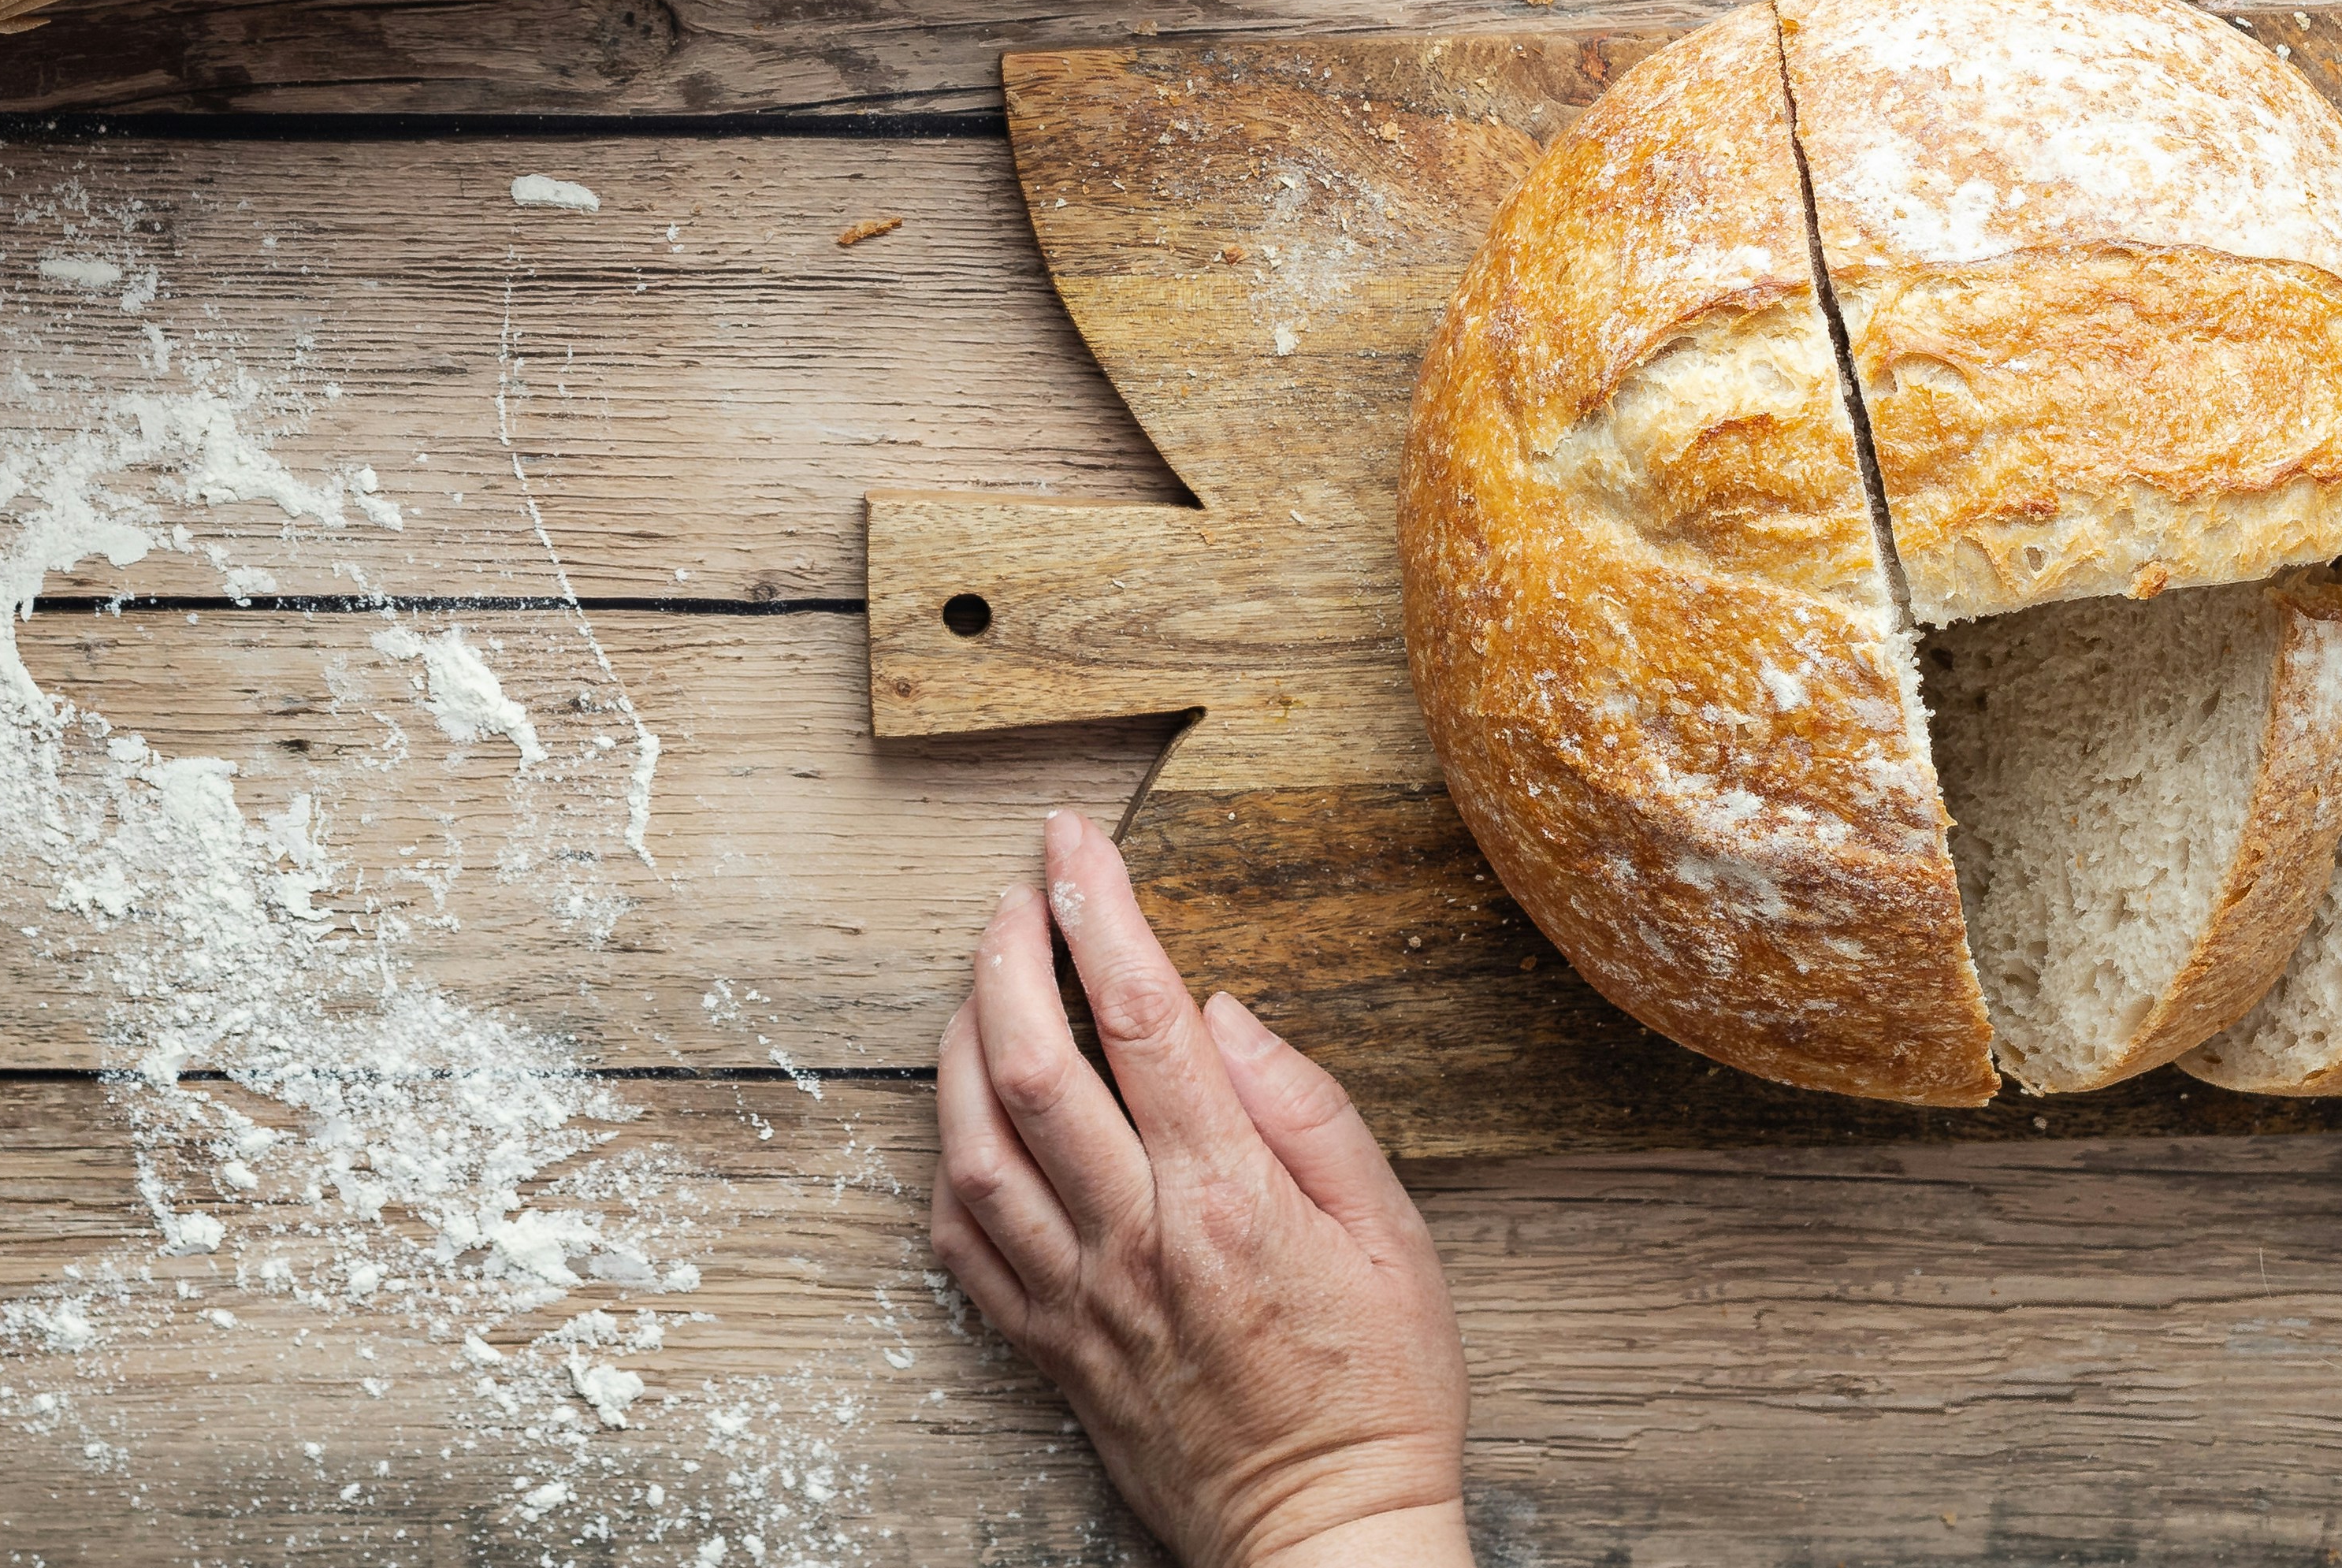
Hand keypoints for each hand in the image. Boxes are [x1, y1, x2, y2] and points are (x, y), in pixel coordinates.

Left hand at [931, 808, 1471, 1567]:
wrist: (1323, 1538)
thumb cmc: (1379, 1388)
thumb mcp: (1394, 1237)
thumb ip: (1309, 1112)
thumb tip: (1225, 1015)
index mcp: (1227, 1199)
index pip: (1142, 1017)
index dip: (1098, 912)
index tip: (1074, 843)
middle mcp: (1135, 1239)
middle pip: (1030, 1063)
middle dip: (1008, 953)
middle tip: (1018, 893)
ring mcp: (1077, 1298)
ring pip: (973, 1143)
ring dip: (960, 1041)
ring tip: (982, 981)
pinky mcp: (1046, 1347)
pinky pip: (961, 1239)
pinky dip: (947, 1158)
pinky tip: (965, 1114)